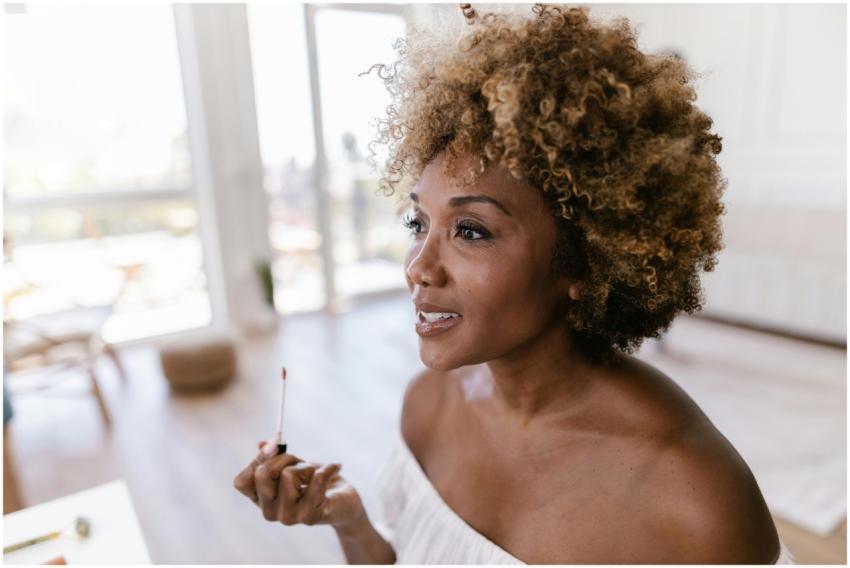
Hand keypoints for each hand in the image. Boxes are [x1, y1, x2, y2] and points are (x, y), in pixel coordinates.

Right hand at [233, 437, 364, 528]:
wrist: (344, 501)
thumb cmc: (316, 480)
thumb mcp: (294, 464)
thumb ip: (276, 455)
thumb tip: (263, 443)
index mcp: (261, 499)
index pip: (242, 482)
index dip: (256, 459)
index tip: (274, 447)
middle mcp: (269, 511)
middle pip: (261, 474)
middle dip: (283, 457)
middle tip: (299, 459)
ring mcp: (288, 517)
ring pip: (288, 475)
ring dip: (307, 466)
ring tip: (317, 471)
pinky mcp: (309, 517)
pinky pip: (315, 480)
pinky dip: (328, 468)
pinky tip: (335, 468)